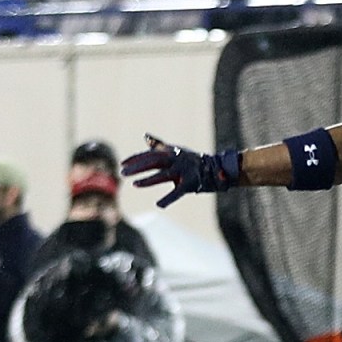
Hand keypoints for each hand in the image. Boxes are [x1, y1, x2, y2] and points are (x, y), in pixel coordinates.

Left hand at [122, 135, 242, 205]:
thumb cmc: (193, 161)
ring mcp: (184, 171)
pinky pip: (178, 192)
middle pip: (154, 161)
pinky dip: (169, 199)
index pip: (150, 154)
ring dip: (148, 180)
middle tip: (123, 173)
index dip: (135, 158)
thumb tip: (145, 137)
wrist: (219, 169)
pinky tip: (159, 205)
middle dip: (138, 167)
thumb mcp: (176, 151)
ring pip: (163, 175)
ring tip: (135, 184)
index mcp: (172, 152)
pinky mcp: (191, 183)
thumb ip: (160, 146)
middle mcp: (177, 159)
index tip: (122, 164)